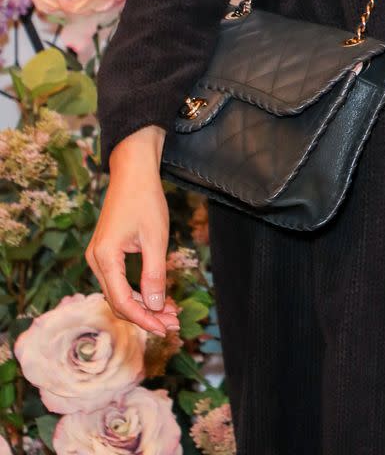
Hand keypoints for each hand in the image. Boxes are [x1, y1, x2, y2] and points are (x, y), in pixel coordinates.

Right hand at [85, 126, 180, 337]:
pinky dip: (138, 291)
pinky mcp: (105, 252)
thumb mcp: (155, 237)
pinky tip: (158, 297)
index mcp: (104, 256)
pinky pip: (119, 280)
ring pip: (118, 292)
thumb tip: (156, 307)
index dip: (144, 318)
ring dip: (143, 305)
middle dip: (146, 315)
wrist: (133, 171)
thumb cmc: (145, 199)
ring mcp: (98, 256)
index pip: (122, 300)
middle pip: (118, 301)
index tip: (165, 328)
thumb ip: (154, 274)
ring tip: (170, 313)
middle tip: (173, 323)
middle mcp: (96, 259)